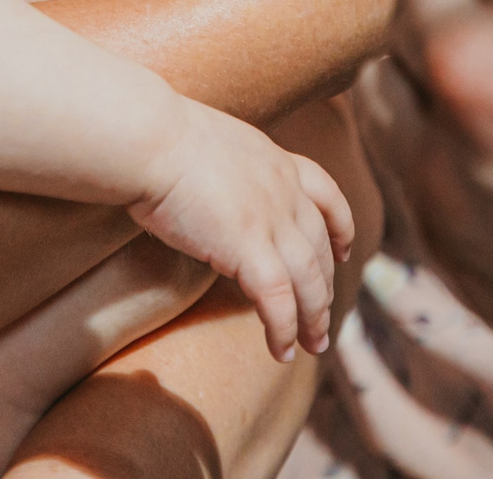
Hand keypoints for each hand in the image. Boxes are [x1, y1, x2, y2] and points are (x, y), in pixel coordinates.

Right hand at [130, 101, 356, 363]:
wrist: (148, 140)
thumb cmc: (157, 140)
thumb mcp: (211, 145)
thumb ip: (227, 170)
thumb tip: (211, 190)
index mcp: (275, 161)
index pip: (327, 194)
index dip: (340, 226)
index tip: (344, 250)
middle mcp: (284, 190)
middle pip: (320, 247)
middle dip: (326, 288)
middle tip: (323, 319)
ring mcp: (271, 220)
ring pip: (309, 279)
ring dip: (314, 318)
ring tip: (314, 344)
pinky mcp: (249, 248)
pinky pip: (278, 301)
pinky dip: (284, 330)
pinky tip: (283, 350)